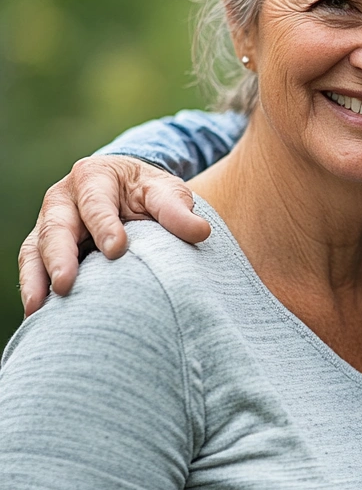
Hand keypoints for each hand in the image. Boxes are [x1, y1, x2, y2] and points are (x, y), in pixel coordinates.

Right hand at [18, 156, 210, 315]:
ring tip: (39, 307)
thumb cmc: (149, 192)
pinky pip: (33, 267)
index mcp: (93, 176)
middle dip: (60, 256)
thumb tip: (201, 232)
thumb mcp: (167, 192)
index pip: (96, 203)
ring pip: (36, 249)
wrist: (130, 193)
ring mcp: (49, 223)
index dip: (105, 226)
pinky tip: (38, 313)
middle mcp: (63, 198)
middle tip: (67, 284)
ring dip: (36, 278)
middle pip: (56, 227)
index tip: (117, 250)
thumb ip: (178, 210)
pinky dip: (34, 287)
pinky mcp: (44, 247)